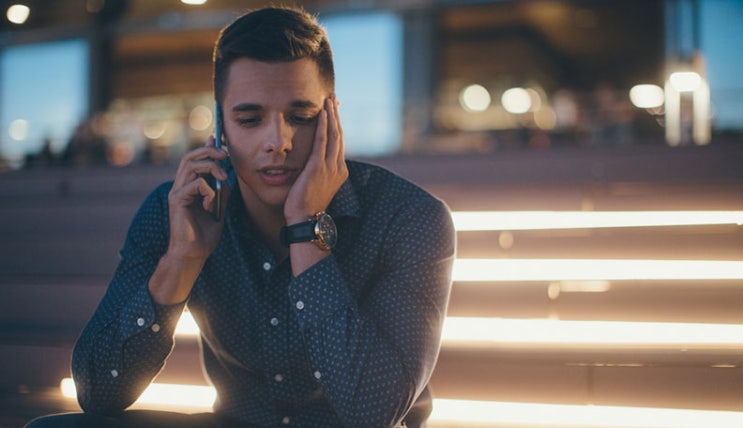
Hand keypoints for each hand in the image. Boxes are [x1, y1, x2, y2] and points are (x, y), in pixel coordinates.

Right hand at [167, 136, 229, 260]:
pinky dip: (208, 190)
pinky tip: (210, 204)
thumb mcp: (218, 210)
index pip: (195, 160)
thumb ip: (221, 193)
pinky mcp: (177, 200)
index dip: (205, 147)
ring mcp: (177, 192)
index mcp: (189, 187)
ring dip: (210, 166)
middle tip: (225, 154)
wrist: (194, 254)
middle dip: (209, 151)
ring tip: (222, 176)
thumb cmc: (204, 236)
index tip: (216, 138)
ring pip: (191, 165)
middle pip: (190, 157)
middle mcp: (180, 187)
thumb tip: (226, 179)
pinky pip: (195, 184)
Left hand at [284, 94, 347, 223]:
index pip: (339, 143)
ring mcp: (330, 167)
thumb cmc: (306, 206)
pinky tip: (321, 113)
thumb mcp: (316, 186)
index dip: (337, 125)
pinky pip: (322, 141)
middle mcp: (338, 167)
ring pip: (333, 135)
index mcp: (339, 171)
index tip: (334, 111)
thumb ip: (317, 171)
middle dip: (336, 116)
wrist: (305, 219)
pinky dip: (323, 125)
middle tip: (333, 99)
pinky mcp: (318, 167)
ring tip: (328, 100)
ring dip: (331, 115)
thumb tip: (311, 163)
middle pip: (339, 135)